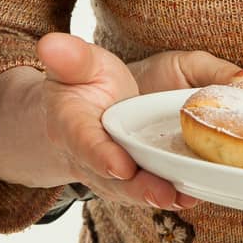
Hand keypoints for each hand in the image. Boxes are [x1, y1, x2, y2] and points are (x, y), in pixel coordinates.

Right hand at [37, 33, 242, 209]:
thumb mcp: (79, 63)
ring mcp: (110, 172)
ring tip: (184, 198)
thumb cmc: (83, 81)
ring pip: (131, 190)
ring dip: (156, 196)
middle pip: (112, 177)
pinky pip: (147, 189)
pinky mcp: (131, 177)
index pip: (84, 142)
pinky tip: (192, 195)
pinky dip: (169, 195)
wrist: (83, 106)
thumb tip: (49, 44)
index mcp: (71, 124)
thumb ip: (70, 56)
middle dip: (138, 187)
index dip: (101, 156)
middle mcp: (89, 155)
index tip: (121, 166)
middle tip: (164, 194)